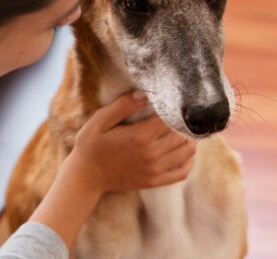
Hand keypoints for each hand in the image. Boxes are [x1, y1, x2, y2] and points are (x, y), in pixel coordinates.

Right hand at [66, 91, 196, 193]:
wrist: (86, 178)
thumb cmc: (90, 146)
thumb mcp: (99, 121)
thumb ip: (122, 106)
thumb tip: (144, 94)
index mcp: (140, 136)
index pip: (171, 118)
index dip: (176, 108)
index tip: (175, 101)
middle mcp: (151, 153)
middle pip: (182, 134)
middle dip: (185, 123)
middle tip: (182, 114)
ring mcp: (155, 170)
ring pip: (187, 152)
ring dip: (190, 139)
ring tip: (184, 130)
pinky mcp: (155, 181)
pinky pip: (182, 172)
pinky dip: (189, 161)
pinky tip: (184, 152)